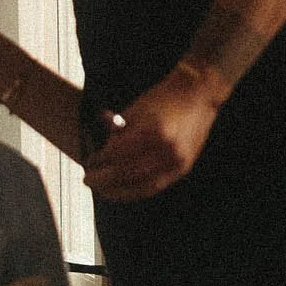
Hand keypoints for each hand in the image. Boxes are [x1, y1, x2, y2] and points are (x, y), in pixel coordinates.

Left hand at [82, 68, 219, 201]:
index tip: (87, 163)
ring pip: (142, 185)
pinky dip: (137, 190)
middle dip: (104, 179)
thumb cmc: (164, 98)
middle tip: (88, 180)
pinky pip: (157, 186)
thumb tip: (102, 156)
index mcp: (152, 131)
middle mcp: (166, 150)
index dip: (100, 161)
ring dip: (119, 190)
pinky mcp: (183, 167)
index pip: (118, 154)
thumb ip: (119, 134)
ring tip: (102, 191)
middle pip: (127, 173)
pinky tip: (123, 191)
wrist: (198, 94)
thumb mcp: (136, 110)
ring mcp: (177, 161)